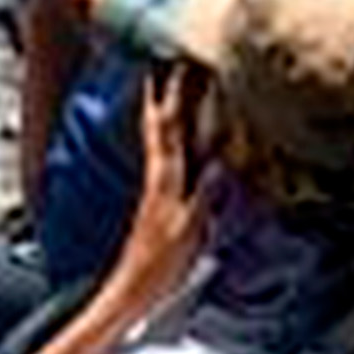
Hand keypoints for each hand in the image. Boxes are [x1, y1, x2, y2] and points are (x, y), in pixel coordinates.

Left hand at [120, 64, 216, 274]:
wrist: (131, 290)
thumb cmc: (160, 265)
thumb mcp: (189, 230)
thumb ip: (203, 194)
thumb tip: (221, 161)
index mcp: (164, 181)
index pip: (168, 128)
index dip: (173, 96)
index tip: (179, 64)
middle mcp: (157, 178)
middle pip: (158, 126)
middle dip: (162, 94)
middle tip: (165, 63)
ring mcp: (155, 189)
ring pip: (159, 140)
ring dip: (162, 111)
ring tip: (166, 89)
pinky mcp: (156, 202)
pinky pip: (165, 158)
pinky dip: (168, 139)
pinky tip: (174, 139)